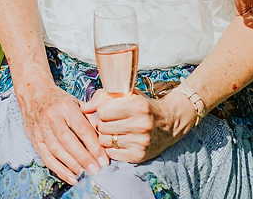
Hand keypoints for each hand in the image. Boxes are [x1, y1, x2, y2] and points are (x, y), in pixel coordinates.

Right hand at [17, 82, 107, 184]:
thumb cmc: (59, 100)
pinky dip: (59, 170)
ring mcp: (40, 128)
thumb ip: (90, 118)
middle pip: (67, 141)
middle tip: (95, 170)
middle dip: (83, 158)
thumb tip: (104, 138)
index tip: (104, 160)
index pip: (81, 129)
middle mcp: (51, 117)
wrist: (33, 93)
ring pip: (56, 150)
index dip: (94, 146)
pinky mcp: (34, 139)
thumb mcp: (76, 102)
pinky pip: (46, 158)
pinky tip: (71, 177)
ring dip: (71, 165)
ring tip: (85, 175)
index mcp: (65, 107)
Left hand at [82, 89, 196, 163]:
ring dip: (105, 137)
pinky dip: (112, 148)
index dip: (102, 111)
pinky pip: (112, 154)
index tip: (107, 111)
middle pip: (102, 128)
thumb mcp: (125, 95)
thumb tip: (83, 108)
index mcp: (138, 106)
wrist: (169, 123)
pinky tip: (120, 141)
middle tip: (110, 123)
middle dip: (102, 125)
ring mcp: (142, 142)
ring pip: (105, 141)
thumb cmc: (141, 107)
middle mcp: (141, 124)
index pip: (103, 112)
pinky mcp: (140, 156)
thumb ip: (102, 98)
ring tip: (114, 132)